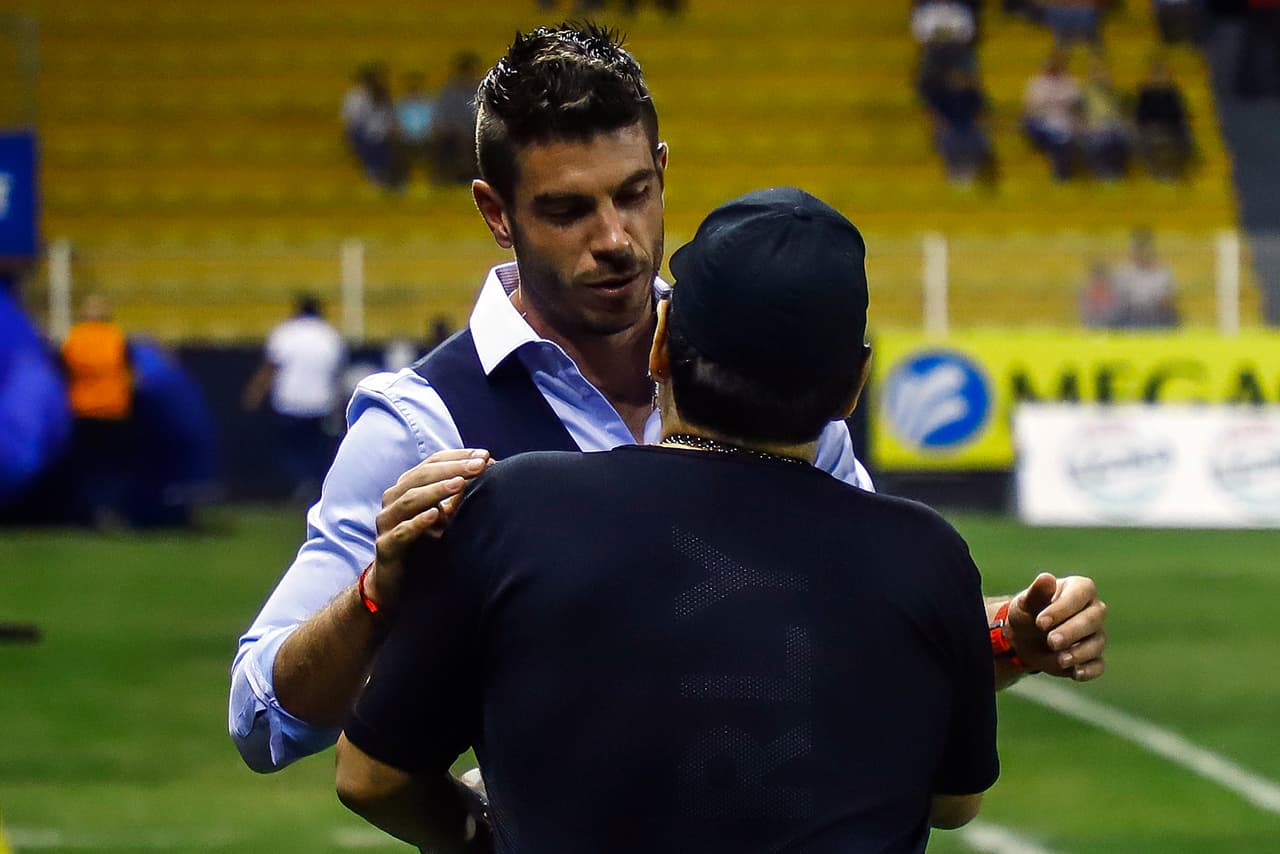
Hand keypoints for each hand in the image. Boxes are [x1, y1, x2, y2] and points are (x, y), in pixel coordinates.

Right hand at [368, 448, 492, 609]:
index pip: (432, 463)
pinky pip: (401, 531)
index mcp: (408, 486)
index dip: (458, 457)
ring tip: (460, 483)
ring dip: (437, 490)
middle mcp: (394, 499)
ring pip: (409, 499)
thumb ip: (459, 495)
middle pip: (422, 476)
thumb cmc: (425, 542)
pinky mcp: (386, 546)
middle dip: (453, 468)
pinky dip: (417, 521)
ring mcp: (387, 522)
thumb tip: (488, 470)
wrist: (398, 581)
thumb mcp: (445, 516)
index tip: (485, 456)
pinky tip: (435, 515)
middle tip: (479, 465)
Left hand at [1006, 572, 1106, 681]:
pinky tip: (1076, 673)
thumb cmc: (1027, 613)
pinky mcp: (1093, 657)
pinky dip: (1089, 670)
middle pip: (1093, 619)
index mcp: (1079, 589)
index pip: (1080, 594)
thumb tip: (1046, 578)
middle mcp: (1093, 610)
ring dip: (1079, 653)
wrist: (1023, 638)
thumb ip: (1037, 593)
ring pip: (1097, 643)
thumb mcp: (1026, 602)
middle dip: (1072, 632)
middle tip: (1051, 642)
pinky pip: (1098, 664)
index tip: (1040, 622)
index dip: (1062, 608)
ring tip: (1060, 660)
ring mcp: (1096, 634)